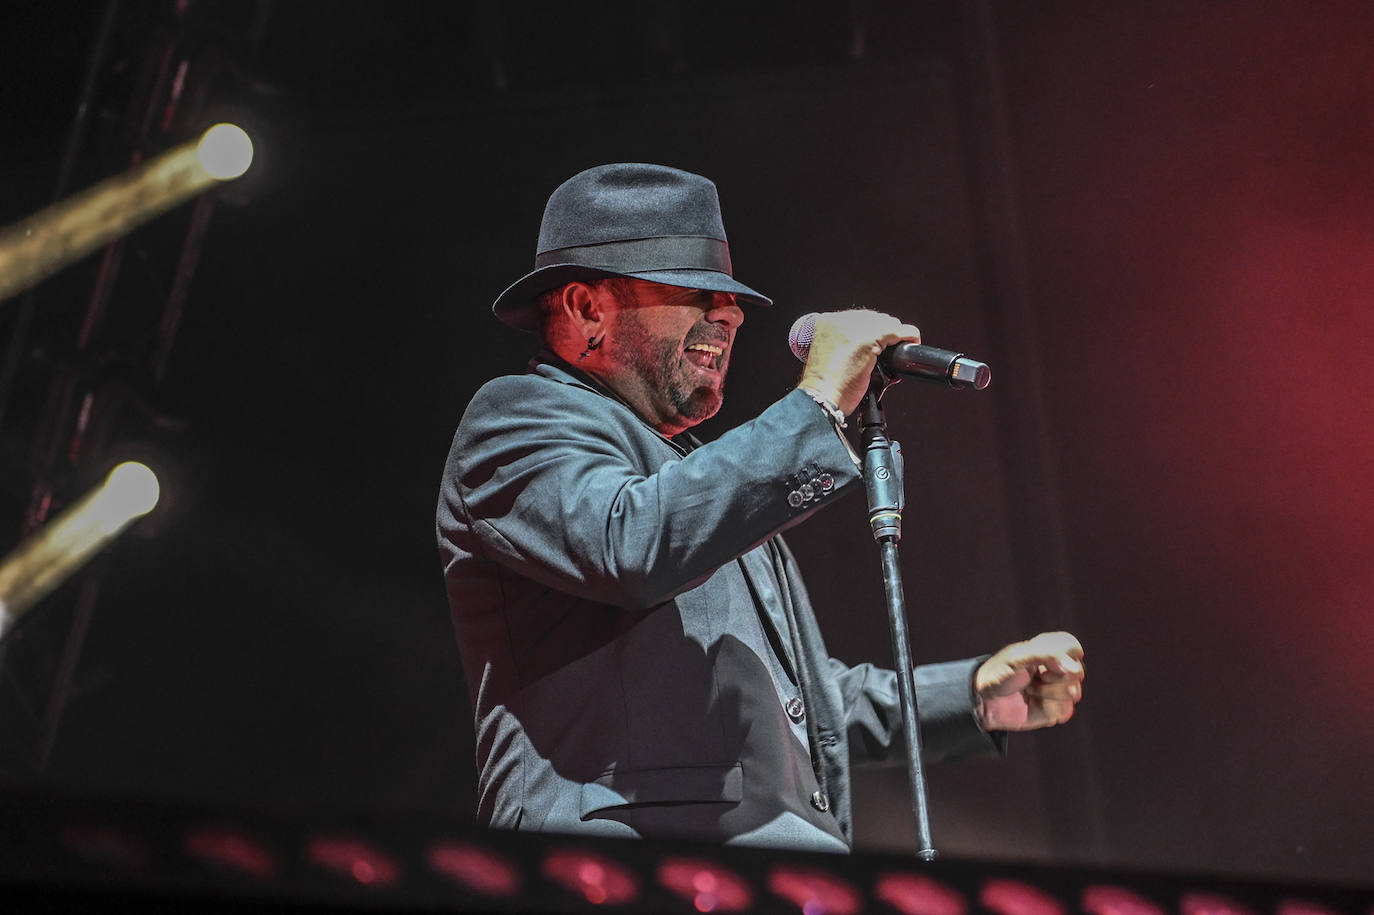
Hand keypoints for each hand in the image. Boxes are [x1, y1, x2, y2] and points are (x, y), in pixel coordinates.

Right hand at [796, 309, 920, 415]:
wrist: (822, 397)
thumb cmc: (824, 385)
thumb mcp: (830, 355)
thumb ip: (846, 343)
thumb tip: (872, 344)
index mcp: (826, 322)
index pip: (858, 318)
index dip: (870, 330)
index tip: (876, 342)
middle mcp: (840, 320)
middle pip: (874, 318)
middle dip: (883, 333)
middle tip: (885, 350)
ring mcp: (855, 328)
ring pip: (888, 323)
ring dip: (895, 336)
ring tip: (896, 349)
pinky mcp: (871, 338)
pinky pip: (899, 332)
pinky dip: (909, 336)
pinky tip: (913, 341)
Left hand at [974, 631, 1084, 731]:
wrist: (985, 702)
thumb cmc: (998, 675)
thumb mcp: (1017, 658)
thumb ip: (1046, 655)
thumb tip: (1074, 668)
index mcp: (1049, 650)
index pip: (1073, 647)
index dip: (1063, 657)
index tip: (1042, 663)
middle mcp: (1058, 668)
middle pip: (1078, 672)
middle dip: (1052, 678)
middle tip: (1031, 678)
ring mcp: (1058, 689)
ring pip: (1073, 693)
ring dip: (1047, 693)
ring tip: (1029, 690)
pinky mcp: (1056, 709)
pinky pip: (1065, 711)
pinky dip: (1047, 708)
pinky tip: (1034, 704)